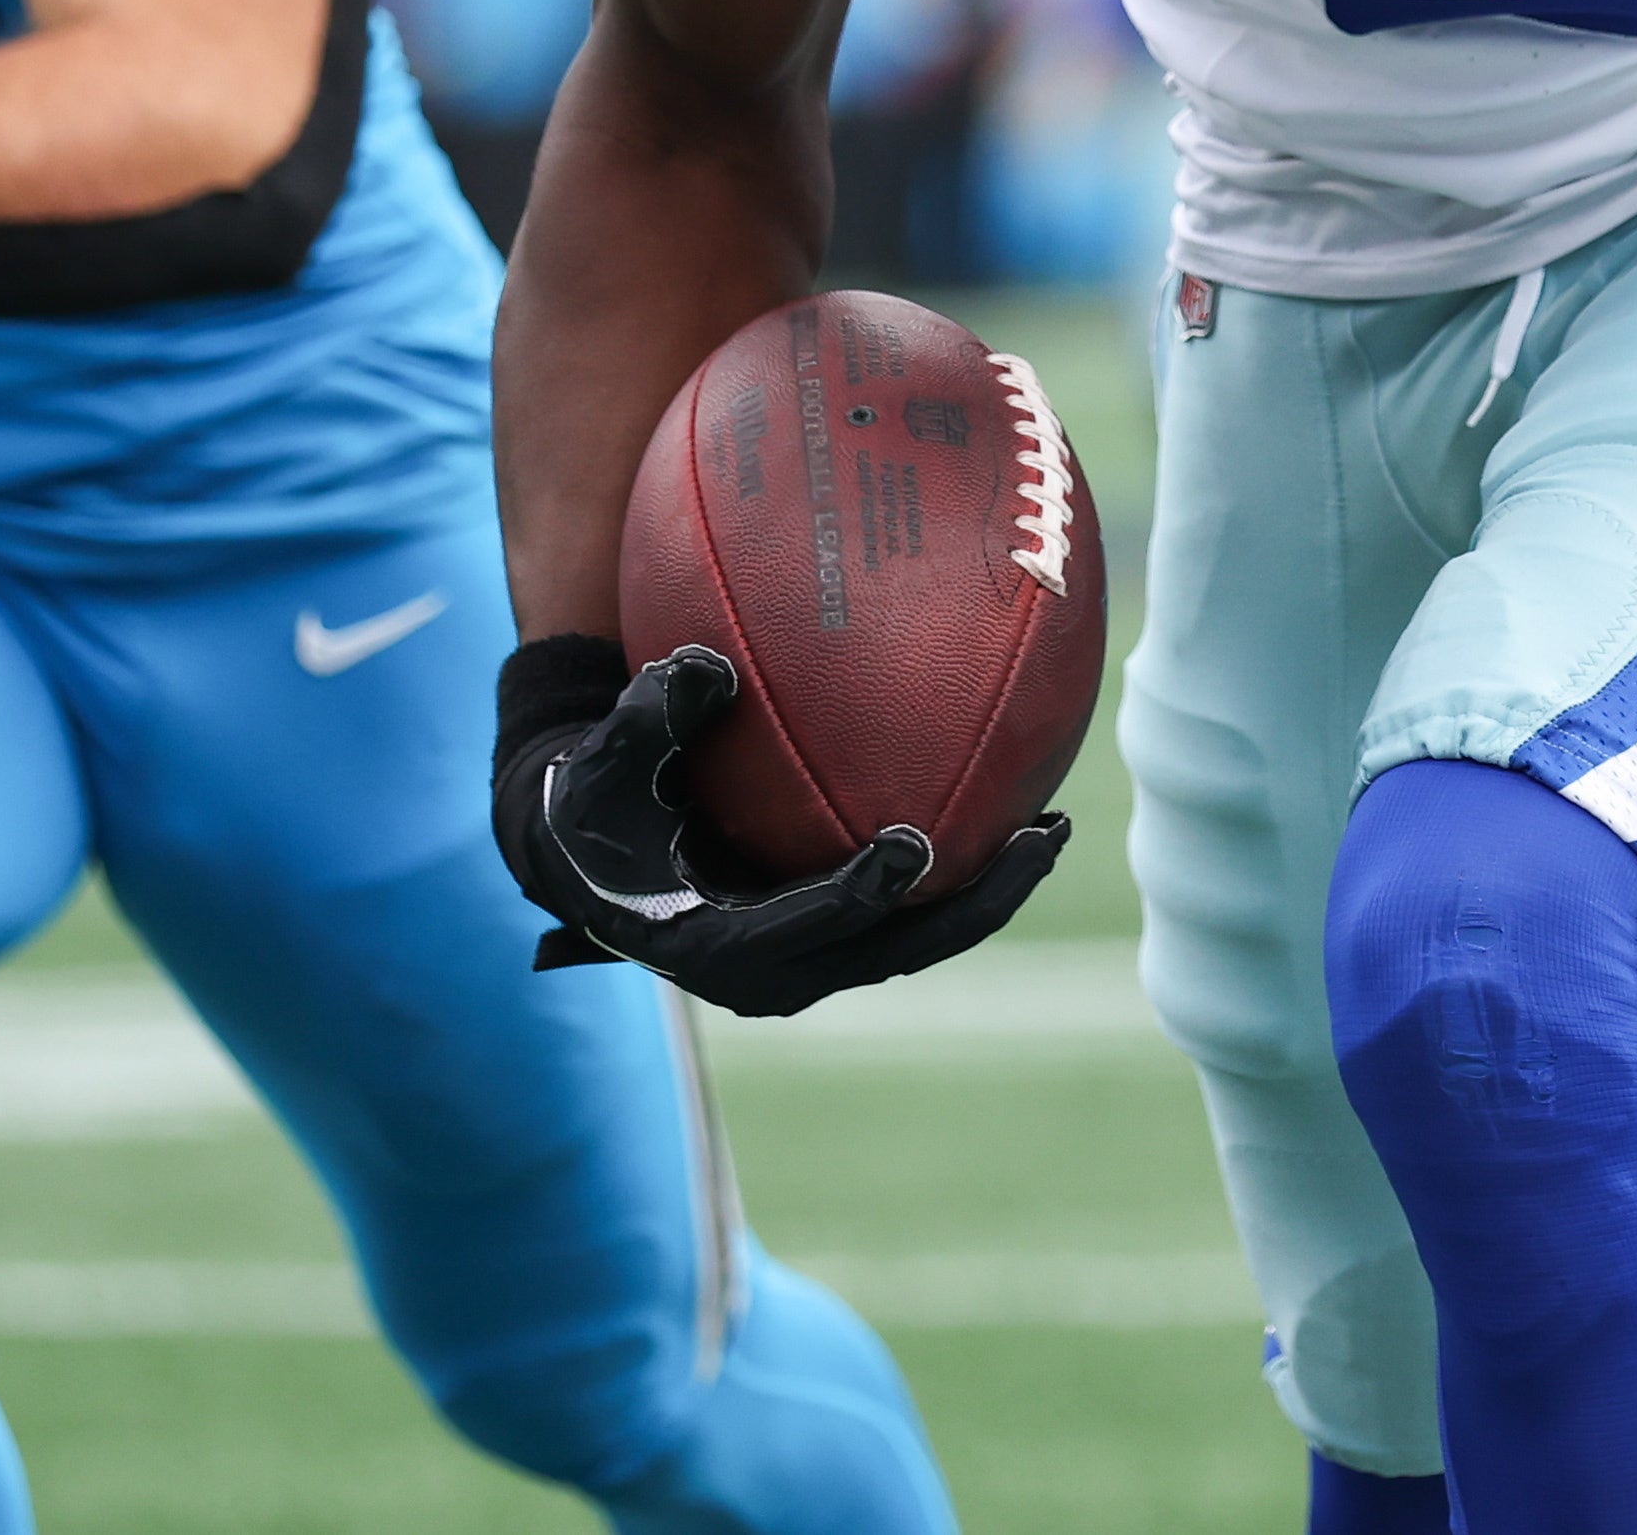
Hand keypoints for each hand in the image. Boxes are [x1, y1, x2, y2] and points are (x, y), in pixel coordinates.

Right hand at [493, 639, 1066, 1018]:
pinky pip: (906, 910)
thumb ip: (648, 719)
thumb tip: (707, 667)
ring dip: (986, 891)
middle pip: (893, 947)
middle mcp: (773, 970)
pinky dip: (960, 870)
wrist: (584, 850)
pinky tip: (1012, 807)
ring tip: (1052, 830)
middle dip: (974, 903)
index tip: (911, 845)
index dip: (860, 892)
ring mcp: (807, 957)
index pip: (804, 925)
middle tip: (1040, 840)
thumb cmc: (589, 801)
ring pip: (914, 937)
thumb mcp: (600, 764)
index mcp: (714, 944)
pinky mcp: (827, 935)